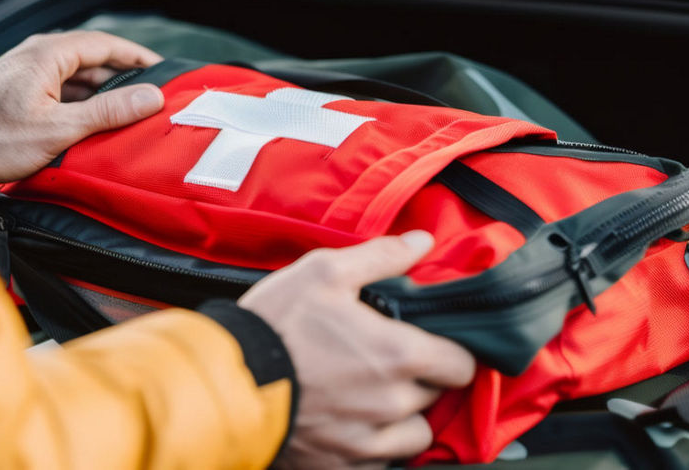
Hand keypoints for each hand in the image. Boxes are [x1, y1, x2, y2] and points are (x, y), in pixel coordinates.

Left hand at [0, 31, 164, 181]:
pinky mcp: (20, 88)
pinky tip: (94, 119)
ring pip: (77, 74)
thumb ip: (107, 111)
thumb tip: (151, 97)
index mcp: (50, 54)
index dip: (137, 57)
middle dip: (123, 75)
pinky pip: (62, 86)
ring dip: (102, 90)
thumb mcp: (59, 128)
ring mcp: (28, 70)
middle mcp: (39, 54)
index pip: (106, 45)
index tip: (163, 69)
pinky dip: (82, 99)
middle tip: (151, 93)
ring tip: (128, 110)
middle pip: (93, 58)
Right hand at [239, 232, 475, 468]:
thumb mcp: (324, 272)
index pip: (462, 365)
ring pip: (413, 436)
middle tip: (388, 362)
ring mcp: (367, 442)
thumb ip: (381, 256)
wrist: (226, 382)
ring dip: (402, 418)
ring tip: (373, 397)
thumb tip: (423, 241)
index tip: (432, 345)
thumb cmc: (275, 324)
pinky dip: (371, 447)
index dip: (451, 352)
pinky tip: (348, 424)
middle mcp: (392, 404)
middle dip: (419, 380)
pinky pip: (378, 463)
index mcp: (398, 354)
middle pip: (436, 398)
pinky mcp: (341, 466)